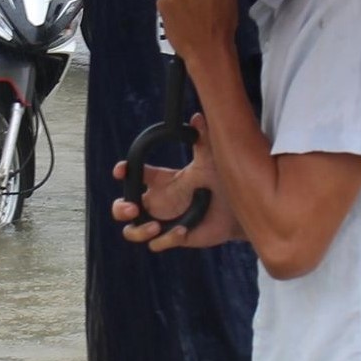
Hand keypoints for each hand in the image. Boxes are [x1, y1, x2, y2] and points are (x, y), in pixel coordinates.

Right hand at [112, 119, 229, 250]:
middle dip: (120, 208)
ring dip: (138, 230)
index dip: (123, 171)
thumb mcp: (210, 159)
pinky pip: (158, 244)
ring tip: (154, 227)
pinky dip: (166, 239)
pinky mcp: (174, 238)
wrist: (239, 208)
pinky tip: (183, 231)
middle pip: (122, 207)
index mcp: (161, 182)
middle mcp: (158, 202)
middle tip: (132, 208)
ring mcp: (163, 221)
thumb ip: (202, 138)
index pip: (134, 175)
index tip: (121, 169)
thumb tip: (197, 117)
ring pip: (132, 231)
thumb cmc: (222, 181)